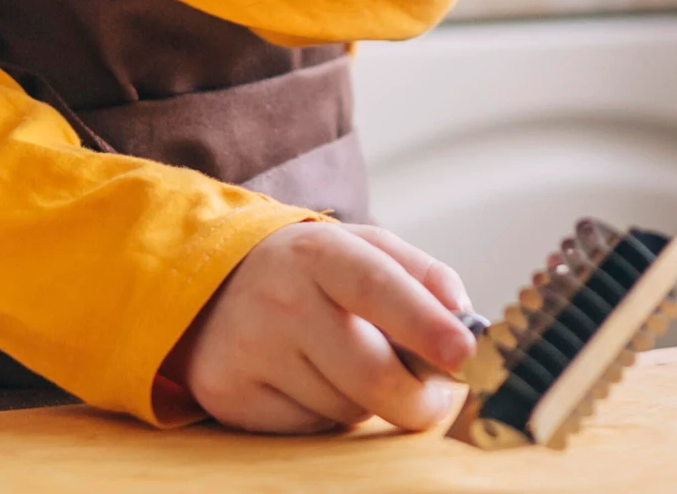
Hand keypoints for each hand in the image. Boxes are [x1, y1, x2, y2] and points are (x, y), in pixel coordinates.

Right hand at [161, 222, 476, 434]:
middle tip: (431, 398)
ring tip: (348, 368)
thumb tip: (462, 315)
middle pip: (370, 373)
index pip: (377, 287)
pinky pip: (310, 428)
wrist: (212, 285)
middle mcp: (280, 297)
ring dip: (367, 402)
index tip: (463, 353)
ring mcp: (251, 348)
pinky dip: (327, 416)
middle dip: (417, 399)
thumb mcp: (361, 248)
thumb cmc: (308, 273)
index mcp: (320, 252)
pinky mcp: (231, 393)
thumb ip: (420, 273)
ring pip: (345, 408)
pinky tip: (311, 383)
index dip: (425, 323)